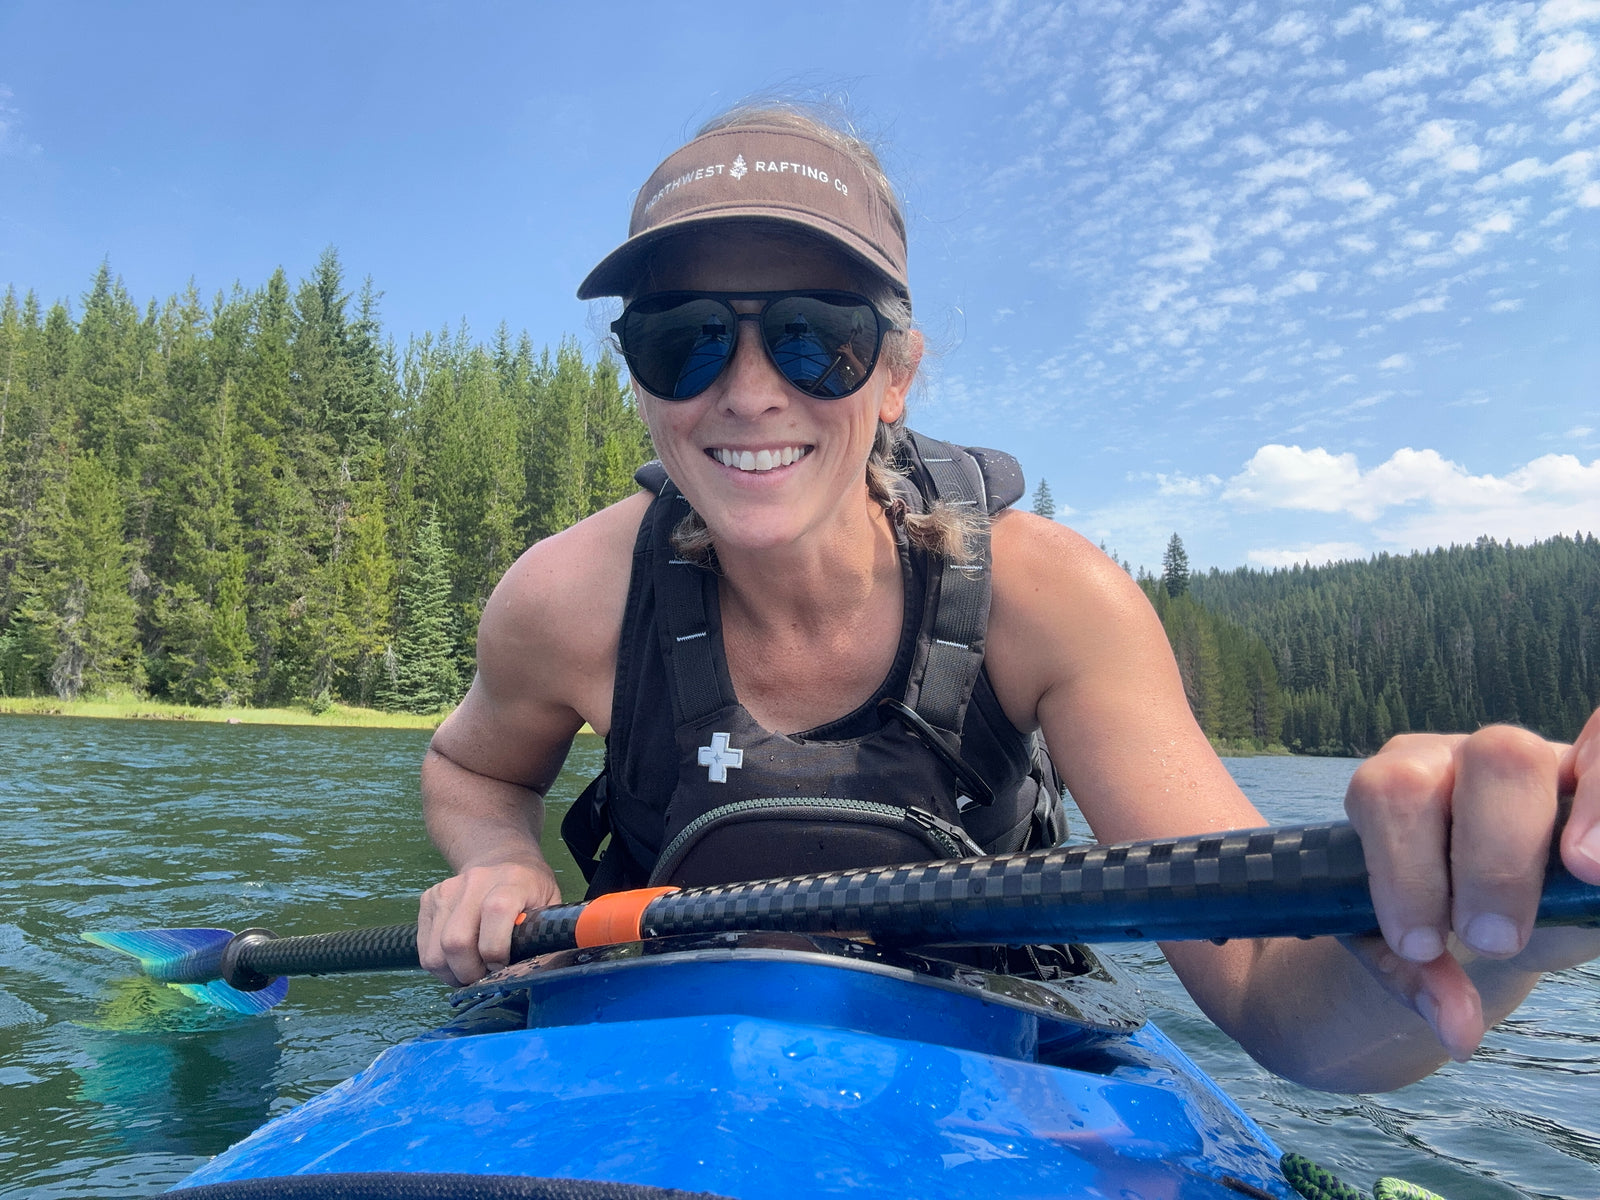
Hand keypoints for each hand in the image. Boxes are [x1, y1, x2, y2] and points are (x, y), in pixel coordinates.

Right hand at [418, 860, 563, 985]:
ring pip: (435, 952)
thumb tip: (543, 969)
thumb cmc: (530, 890)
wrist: (501, 860)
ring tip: (471, 971)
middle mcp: (475, 881)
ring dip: (452, 974)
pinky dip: (440, 965)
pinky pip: (424, 948)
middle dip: (469, 972)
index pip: (495, 912)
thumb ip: (546, 932)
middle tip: (484, 977)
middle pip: (456, 941)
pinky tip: (458, 960)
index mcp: (512, 881)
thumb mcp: (550, 904)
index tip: (504, 966)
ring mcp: (447, 889)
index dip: (497, 951)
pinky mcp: (429, 899)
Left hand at [1342, 709, 1599, 1060]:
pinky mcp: (1581, 780)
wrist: (1477, 904)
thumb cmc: (1430, 917)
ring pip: (1525, 758)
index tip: (1421, 946)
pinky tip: (1598, 865)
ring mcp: (1528, 761)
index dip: (1407, 869)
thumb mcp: (1407, 954)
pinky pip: (1597, 756)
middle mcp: (1458, 758)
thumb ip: (1421, 983)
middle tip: (1491, 938)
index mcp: (1394, 785)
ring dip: (1553, 821)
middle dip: (1491, 856)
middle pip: (1477, 761)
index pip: (1390, 794)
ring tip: (1582, 874)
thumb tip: (1460, 1031)